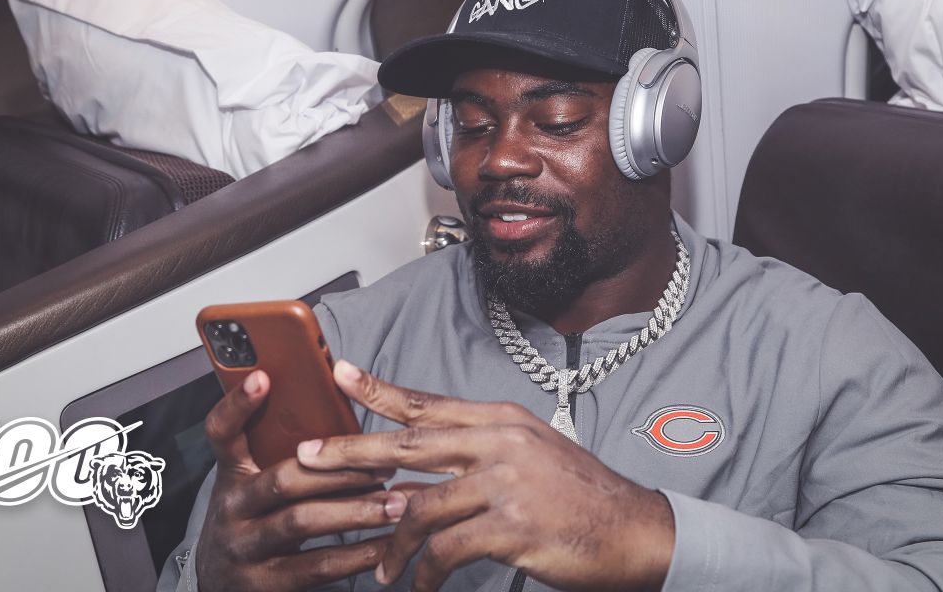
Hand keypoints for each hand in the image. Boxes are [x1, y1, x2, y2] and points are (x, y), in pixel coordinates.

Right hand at [195, 370, 404, 591]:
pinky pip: (316, 566)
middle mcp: (231, 507)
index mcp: (232, 473)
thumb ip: (282, 454)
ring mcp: (244, 546)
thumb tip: (340, 416)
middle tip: (385, 465)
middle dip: (340, 471)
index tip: (264, 377)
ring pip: (303, 521)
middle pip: (284, 479)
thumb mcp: (254, 484)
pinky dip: (356, 555)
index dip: (238, 404)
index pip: (221, 432)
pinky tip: (386, 546)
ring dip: (357, 511)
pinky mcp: (263, 583)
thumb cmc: (254, 519)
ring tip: (397, 504)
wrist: (219, 584)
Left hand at [296, 361, 675, 591]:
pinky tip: (420, 584)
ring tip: (381, 567)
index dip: (380, 388)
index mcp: (502, 421)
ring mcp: (507, 482)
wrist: (636, 530)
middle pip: (410, 443)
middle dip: (351, 452)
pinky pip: (447, 550)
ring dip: (393, 541)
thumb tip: (415, 478)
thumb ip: (475, 459)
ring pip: (423, 507)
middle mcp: (501, 442)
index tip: (340, 372)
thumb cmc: (580, 498)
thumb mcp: (531, 457)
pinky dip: (426, 572)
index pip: (429, 402)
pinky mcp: (513, 526)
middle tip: (306, 457)